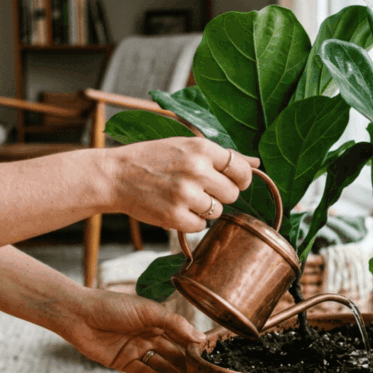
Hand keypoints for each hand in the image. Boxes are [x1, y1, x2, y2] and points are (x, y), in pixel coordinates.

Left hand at [59, 288, 204, 372]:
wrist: (79, 314)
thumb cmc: (113, 306)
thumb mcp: (149, 311)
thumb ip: (174, 324)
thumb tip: (199, 338)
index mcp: (158, 320)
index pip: (182, 336)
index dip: (195, 348)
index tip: (212, 359)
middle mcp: (149, 335)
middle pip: (173, 354)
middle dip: (188, 367)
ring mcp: (137, 349)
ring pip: (161, 365)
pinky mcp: (123, 362)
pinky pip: (143, 372)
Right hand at [109, 137, 259, 232]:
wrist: (116, 175)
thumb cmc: (153, 159)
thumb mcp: (186, 147)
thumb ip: (223, 155)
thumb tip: (256, 163)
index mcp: (201, 148)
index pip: (241, 169)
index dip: (241, 179)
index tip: (233, 182)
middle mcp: (196, 170)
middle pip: (232, 194)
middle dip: (221, 195)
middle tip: (200, 190)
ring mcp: (185, 194)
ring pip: (217, 211)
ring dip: (205, 208)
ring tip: (184, 197)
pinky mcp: (175, 216)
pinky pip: (200, 226)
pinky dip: (191, 221)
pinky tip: (175, 208)